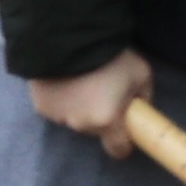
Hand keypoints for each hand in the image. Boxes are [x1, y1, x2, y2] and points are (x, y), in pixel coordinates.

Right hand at [26, 50, 150, 156]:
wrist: (70, 36)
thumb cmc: (111, 56)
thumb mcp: (142, 73)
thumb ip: (143, 97)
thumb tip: (139, 107)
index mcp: (107, 121)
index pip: (118, 150)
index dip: (124, 141)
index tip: (124, 128)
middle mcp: (82, 125)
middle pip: (95, 130)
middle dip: (100, 116)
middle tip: (103, 90)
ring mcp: (58, 117)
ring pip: (74, 119)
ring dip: (79, 107)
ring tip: (81, 81)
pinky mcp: (41, 106)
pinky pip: (56, 108)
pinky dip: (61, 98)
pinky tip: (63, 79)